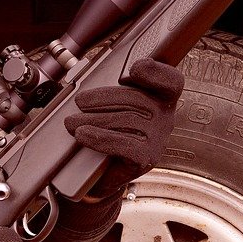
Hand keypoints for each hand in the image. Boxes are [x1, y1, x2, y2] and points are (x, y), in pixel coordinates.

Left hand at [64, 58, 183, 196]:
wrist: (104, 172)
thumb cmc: (109, 131)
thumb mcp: (114, 105)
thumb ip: (112, 85)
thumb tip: (89, 73)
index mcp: (162, 99)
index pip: (171, 81)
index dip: (157, 73)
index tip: (134, 69)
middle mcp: (165, 118)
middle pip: (138, 99)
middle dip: (103, 99)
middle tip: (79, 102)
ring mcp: (158, 139)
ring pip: (126, 121)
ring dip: (94, 119)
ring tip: (71, 121)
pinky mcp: (146, 158)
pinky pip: (123, 144)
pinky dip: (99, 138)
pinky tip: (82, 134)